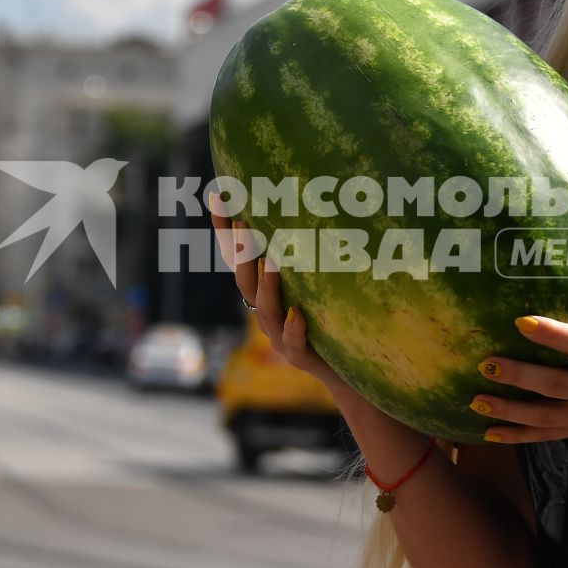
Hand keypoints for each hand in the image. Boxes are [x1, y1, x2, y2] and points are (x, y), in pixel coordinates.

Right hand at [208, 198, 349, 398]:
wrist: (350, 372)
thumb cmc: (332, 321)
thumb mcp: (318, 283)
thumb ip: (309, 253)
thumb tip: (317, 201)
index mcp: (265, 293)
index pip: (239, 258)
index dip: (226, 230)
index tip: (217, 195)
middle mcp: (266, 313)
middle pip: (244, 282)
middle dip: (241, 252)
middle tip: (242, 220)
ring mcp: (280, 337)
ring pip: (265, 311)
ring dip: (266, 286)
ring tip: (271, 262)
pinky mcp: (301, 358)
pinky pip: (293, 344)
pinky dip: (293, 328)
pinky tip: (297, 313)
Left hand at [471, 271, 567, 446]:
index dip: (555, 336)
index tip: (523, 321)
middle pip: (556, 385)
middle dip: (520, 376)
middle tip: (487, 362)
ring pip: (545, 416)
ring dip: (509, 409)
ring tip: (476, 398)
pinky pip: (547, 435)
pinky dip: (518, 436)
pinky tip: (487, 432)